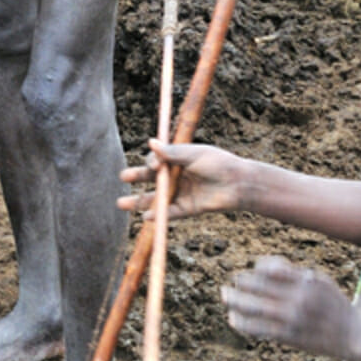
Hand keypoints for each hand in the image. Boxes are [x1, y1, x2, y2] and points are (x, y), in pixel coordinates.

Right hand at [117, 139, 253, 221]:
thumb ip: (172, 153)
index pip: (157, 161)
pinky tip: (146, 217)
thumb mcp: (194, 154)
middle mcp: (177, 176)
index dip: (151, 163)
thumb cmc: (219, 163)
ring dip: (139, 201)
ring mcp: (181, 193)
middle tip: (122, 177)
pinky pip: (170, 212)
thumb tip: (150, 143)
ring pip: (156, 198)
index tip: (154, 165)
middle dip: (136, 178)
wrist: (239, 184)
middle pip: (152, 178)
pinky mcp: (188, 208)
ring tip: (121, 203)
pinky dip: (158, 215)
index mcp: (179, 160)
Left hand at [221, 257, 357, 359]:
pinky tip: (233, 319)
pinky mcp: (290, 337)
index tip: (246, 273)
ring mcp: (292, 319)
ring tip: (225, 297)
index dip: (253, 271)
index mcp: (305, 281)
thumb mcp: (320, 279)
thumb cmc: (332, 303)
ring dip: (235, 302)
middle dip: (238, 285)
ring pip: (254, 308)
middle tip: (227, 285)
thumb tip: (262, 267)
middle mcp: (298, 298)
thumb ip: (293, 273)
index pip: (270, 270)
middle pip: (258, 287)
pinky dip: (243, 323)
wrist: (352, 334)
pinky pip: (260, 329)